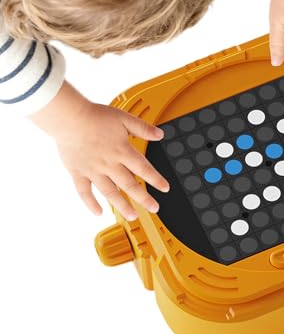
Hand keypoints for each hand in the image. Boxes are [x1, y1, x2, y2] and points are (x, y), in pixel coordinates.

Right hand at [55, 102, 168, 220]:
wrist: (68, 117)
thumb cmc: (95, 116)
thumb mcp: (124, 118)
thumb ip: (143, 128)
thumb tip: (160, 135)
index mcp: (122, 151)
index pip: (144, 169)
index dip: (156, 179)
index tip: (165, 188)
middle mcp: (109, 164)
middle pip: (130, 185)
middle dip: (144, 198)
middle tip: (154, 208)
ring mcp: (93, 170)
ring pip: (110, 193)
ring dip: (122, 206)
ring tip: (132, 216)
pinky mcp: (78, 173)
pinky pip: (84, 192)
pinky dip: (91, 203)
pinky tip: (98, 212)